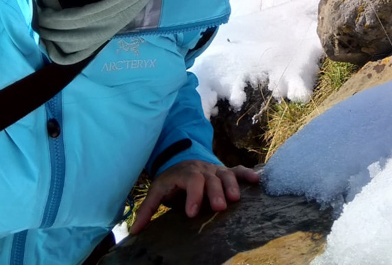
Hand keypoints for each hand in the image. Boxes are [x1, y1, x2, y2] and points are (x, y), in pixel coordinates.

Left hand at [129, 160, 259, 233]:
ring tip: (236, 199)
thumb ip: (148, 209)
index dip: (193, 195)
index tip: (193, 213)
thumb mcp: (158, 191)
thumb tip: (135, 231)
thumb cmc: (171, 181)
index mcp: (185, 173)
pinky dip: (247, 174)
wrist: (183, 160)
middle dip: (215, 192)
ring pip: (226, 174)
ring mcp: (216, 170)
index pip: (191, 181)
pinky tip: (257, 181)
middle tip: (219, 207)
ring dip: (232, 185)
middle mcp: (202, 170)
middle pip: (211, 178)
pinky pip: (238, 170)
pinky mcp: (225, 172)